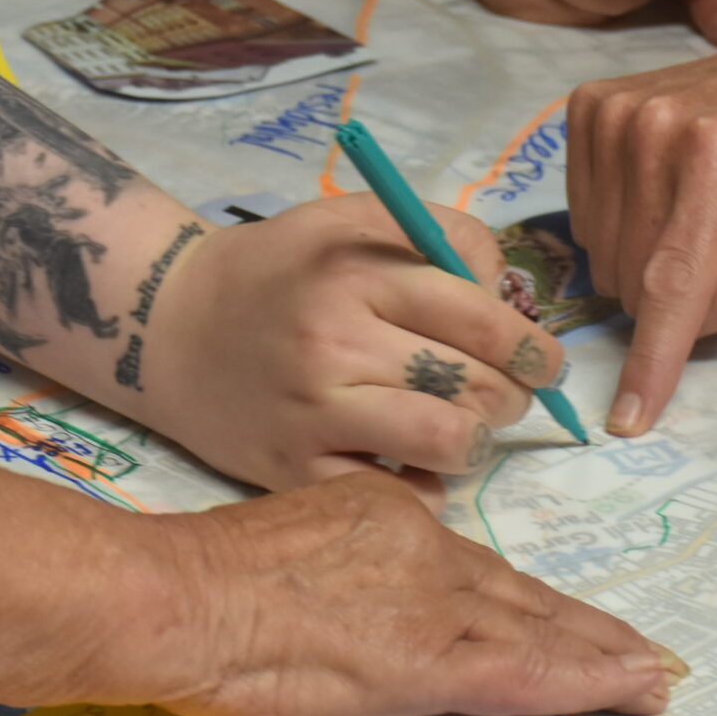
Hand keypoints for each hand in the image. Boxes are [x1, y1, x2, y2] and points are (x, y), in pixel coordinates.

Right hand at [86, 473, 676, 715]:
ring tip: (650, 676)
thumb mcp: (287, 549)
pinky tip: (624, 689)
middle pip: (517, 594)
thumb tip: (359, 614)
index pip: (471, 568)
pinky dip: (581, 680)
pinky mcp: (429, 657)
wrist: (178, 595)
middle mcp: (422, 547)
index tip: (561, 618)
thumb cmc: (199, 585)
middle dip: (581, 626)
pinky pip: (524, 671)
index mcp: (383, 515)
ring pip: (534, 631)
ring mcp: (430, 601)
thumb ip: (339, 574)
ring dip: (599, 656)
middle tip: (640, 650)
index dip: (523, 600)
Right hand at [140, 195, 567, 495]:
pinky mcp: (291, 469)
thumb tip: (509, 296)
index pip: (481, 317)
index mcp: (357, 274)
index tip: (547, 362)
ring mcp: (313, 412)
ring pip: (448, 443)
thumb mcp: (350, 220)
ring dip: (477, 442)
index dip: (534, 347)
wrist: (169, 325)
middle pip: (475, 385)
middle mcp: (336, 343)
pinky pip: (395, 494)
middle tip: (507, 396)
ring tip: (466, 430)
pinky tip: (414, 463)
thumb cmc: (277, 270)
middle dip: (513, 396)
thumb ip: (439, 238)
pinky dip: (423, 486)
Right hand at [573, 0, 716, 435]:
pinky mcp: (586, 107)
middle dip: (669, 295)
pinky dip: (619, 222)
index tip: (627, 420)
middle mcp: (653, 128)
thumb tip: (678, 331)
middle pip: (631, 276)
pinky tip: (661, 191)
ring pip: (600, 250)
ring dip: (641, 258)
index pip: (672, 285)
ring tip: (694, 214)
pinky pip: (582, 212)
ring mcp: (612, 112)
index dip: (650, 361)